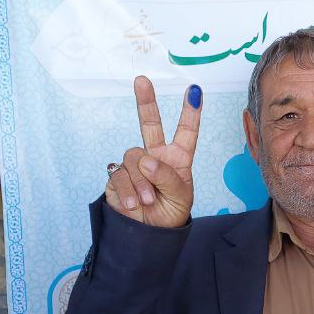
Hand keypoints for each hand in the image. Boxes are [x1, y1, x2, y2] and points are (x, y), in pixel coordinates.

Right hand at [105, 76, 200, 227]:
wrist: (148, 234)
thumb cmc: (170, 213)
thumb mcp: (180, 196)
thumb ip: (167, 176)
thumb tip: (146, 160)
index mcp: (177, 159)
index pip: (186, 132)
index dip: (191, 112)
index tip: (195, 90)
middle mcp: (155, 156)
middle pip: (150, 124)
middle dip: (146, 101)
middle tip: (141, 80)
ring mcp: (135, 165)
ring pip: (135, 158)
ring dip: (143, 182)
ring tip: (148, 200)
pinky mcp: (117, 176)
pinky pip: (121, 174)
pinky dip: (129, 190)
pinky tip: (134, 204)